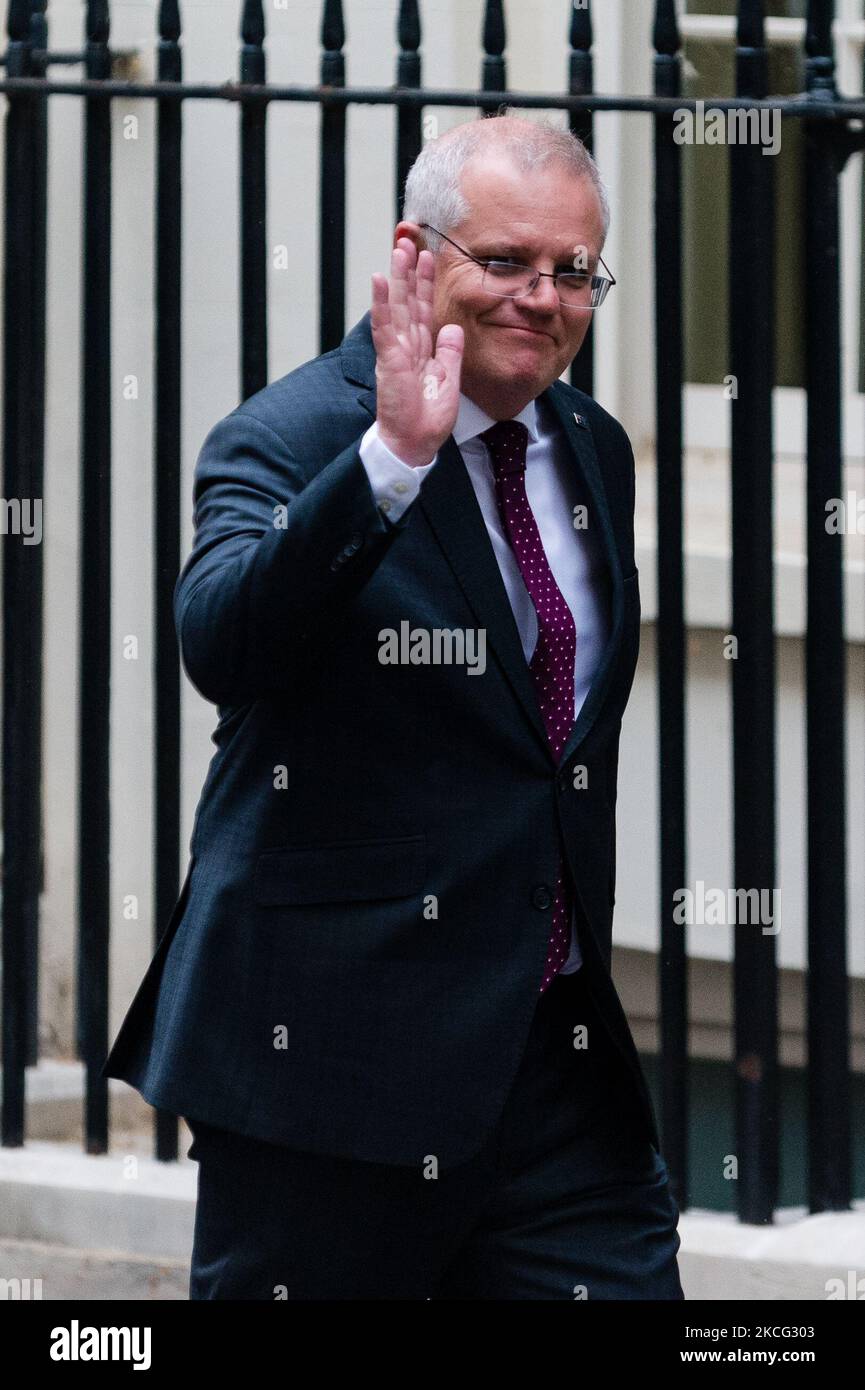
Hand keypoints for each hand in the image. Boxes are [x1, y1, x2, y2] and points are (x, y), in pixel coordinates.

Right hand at [370, 234, 463, 467]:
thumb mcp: (448, 381)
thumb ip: (450, 353)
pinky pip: (384, 326)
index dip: (426, 284)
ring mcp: (395, 351)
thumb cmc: (427, 419)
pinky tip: (378, 280)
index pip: (424, 310)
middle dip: (409, 271)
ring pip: (396, 306)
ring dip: (396, 277)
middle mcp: (406, 346)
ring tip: (397, 249)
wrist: (414, 443)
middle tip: (409, 241)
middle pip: (409, 301)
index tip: (428, 258)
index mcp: (421, 350)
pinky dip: (381, 303)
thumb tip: (452, 327)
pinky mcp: (388, 360)